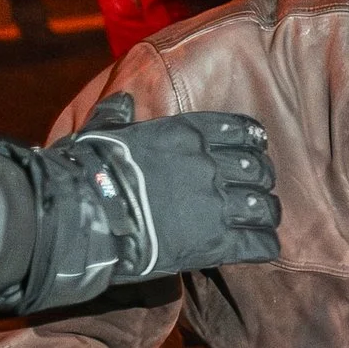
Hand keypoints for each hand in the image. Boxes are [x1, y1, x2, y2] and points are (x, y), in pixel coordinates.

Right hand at [21, 92, 281, 308]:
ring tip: (260, 221)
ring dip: (265, 214)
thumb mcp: (104, 132)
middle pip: (258, 170)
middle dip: (260, 181)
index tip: (254, 149)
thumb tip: (123, 100)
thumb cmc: (88, 172)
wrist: (83, 216)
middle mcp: (210, 165)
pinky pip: (260, 243)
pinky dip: (263, 245)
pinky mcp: (215, 242)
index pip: (241, 131)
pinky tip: (259, 247)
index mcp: (188, 134)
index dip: (252, 142)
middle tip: (254, 191)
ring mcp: (216, 204)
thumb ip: (120, 115)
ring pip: (265, 206)